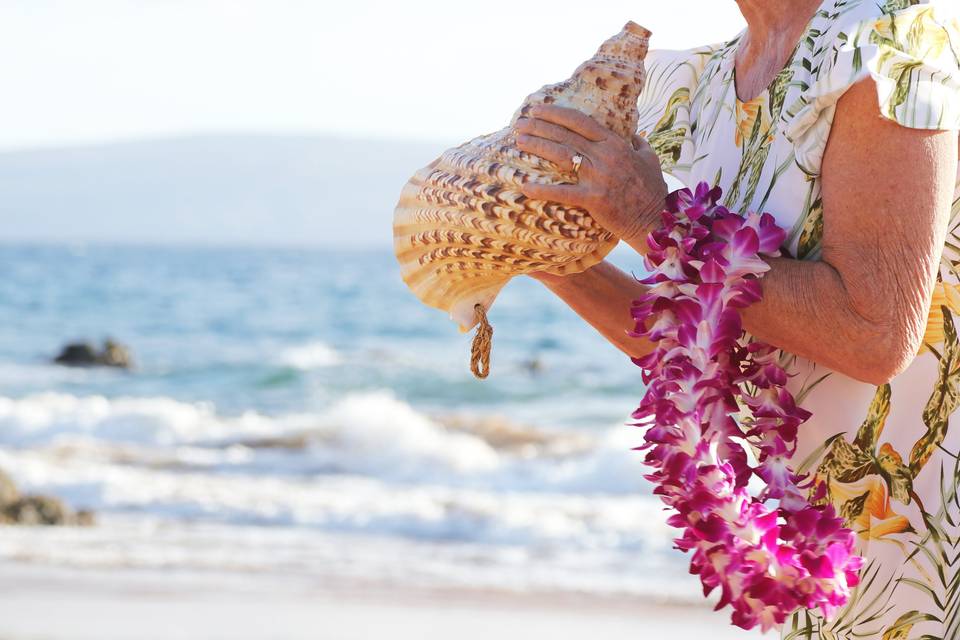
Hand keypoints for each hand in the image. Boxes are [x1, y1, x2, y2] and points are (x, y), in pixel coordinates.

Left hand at [515, 105, 667, 252]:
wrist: (656, 218)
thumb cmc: (652, 190)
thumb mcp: (649, 158)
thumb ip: (638, 143)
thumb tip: (632, 133)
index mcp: (615, 143)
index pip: (580, 122)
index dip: (556, 113)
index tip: (537, 109)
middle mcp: (605, 156)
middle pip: (565, 135)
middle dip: (539, 126)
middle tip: (519, 123)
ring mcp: (599, 177)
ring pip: (561, 155)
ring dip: (537, 146)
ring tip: (518, 142)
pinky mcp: (594, 199)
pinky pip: (563, 193)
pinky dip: (543, 190)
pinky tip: (525, 187)